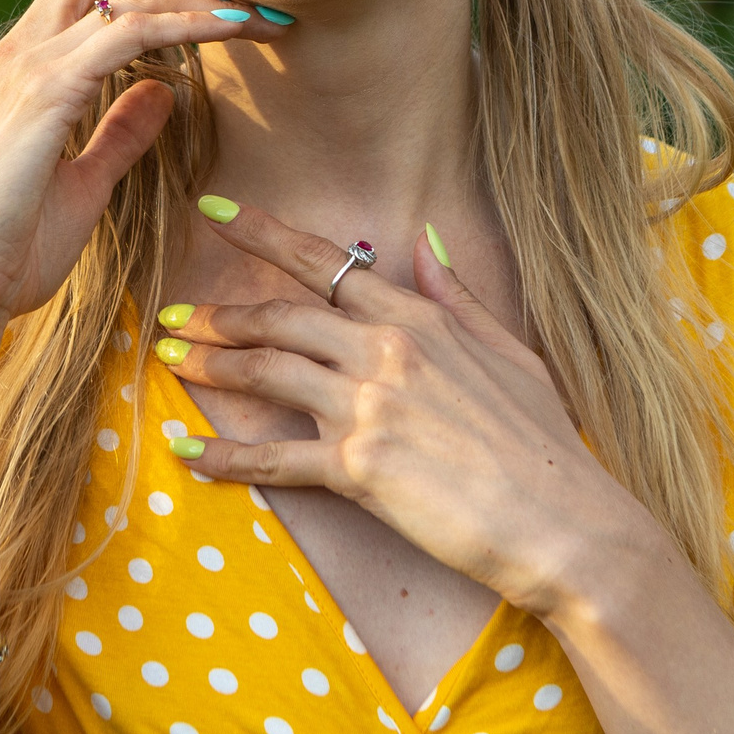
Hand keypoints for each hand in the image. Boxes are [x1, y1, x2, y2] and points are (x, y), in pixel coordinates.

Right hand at [0, 0, 277, 327]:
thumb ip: (120, 132)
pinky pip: (131, 31)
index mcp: (30, 63)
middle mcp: (27, 46)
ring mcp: (33, 63)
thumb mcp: (83, 182)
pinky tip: (234, 30)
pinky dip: (189, 22)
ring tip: (259, 15)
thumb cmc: (10, 247)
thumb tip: (164, 91)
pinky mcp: (48, 90)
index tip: (220, 6)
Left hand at [157, 204, 661, 620]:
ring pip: (267, 372)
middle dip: (220, 314)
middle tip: (172, 314)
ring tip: (167, 361)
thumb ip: (458, 299)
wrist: (566, 523)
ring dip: (209, 366)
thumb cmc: (546, 445)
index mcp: (422, 320)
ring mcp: (371, 408)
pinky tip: (186, 454)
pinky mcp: (360, 469)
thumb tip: (424, 245)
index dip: (266, 234)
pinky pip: (274, 458)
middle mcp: (389, 352)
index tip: (218, 211)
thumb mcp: (511, 354)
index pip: (329, 264)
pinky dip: (224, 457)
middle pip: (282, 317)